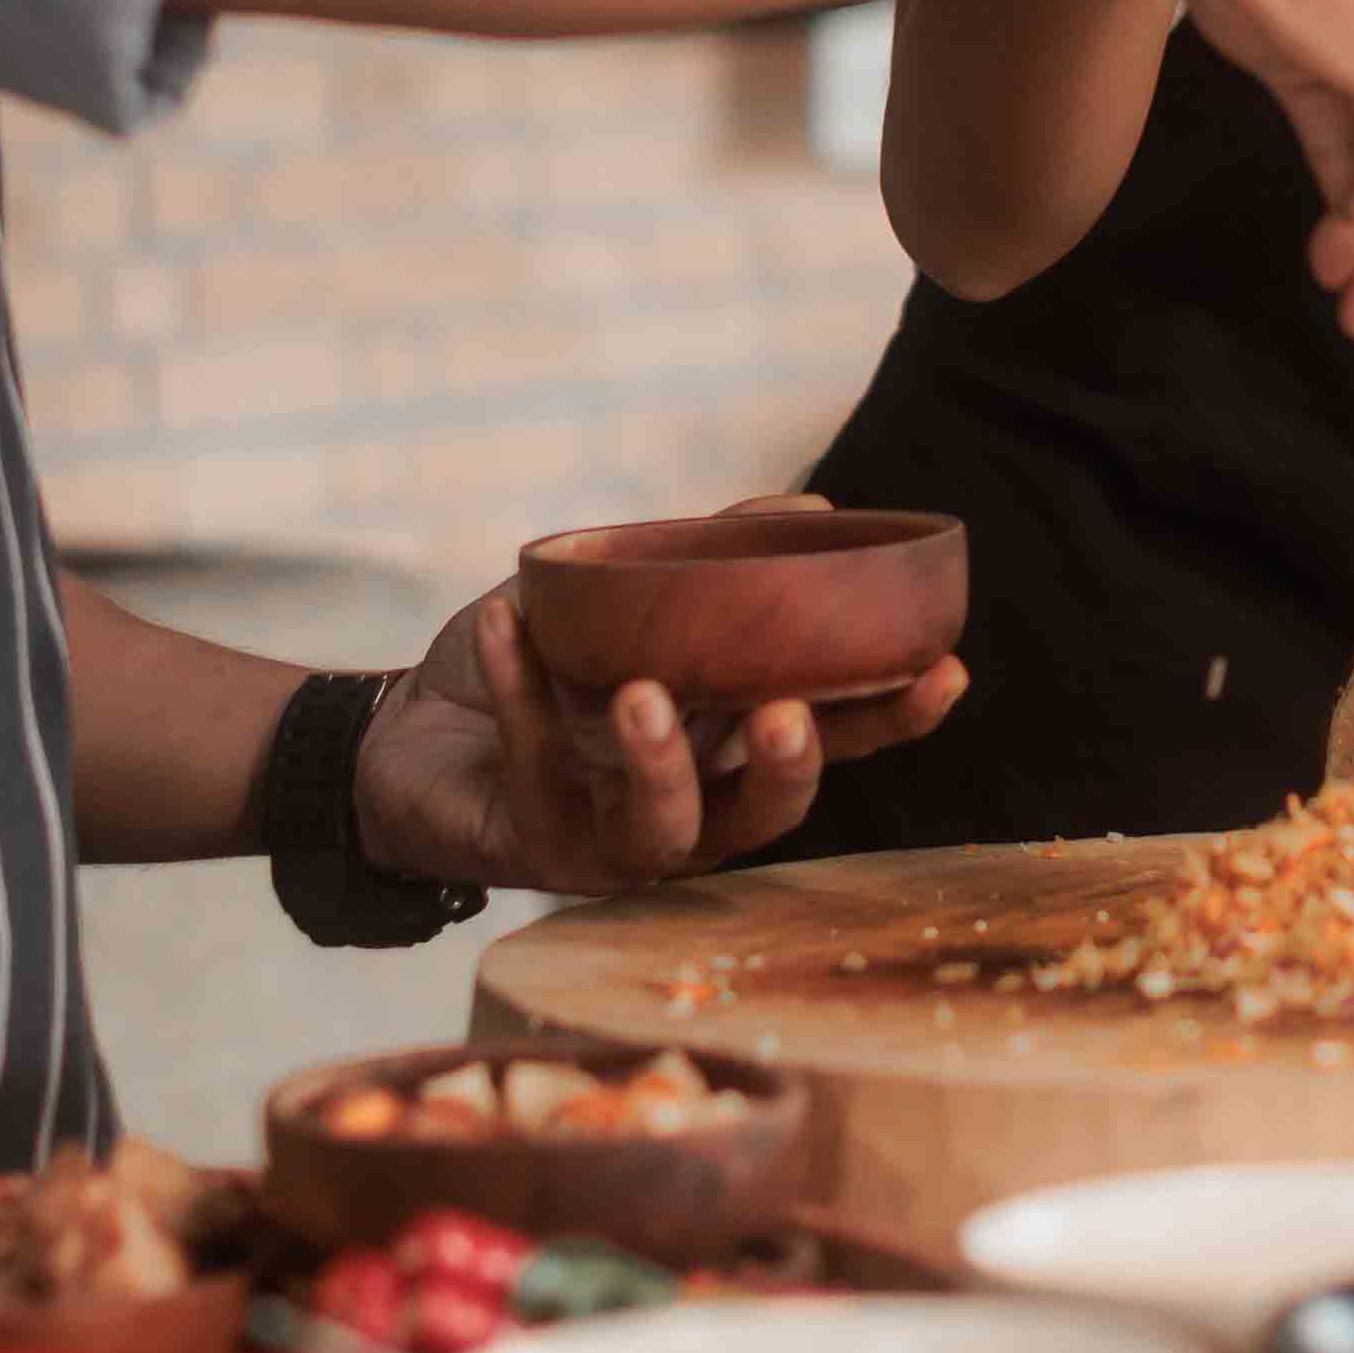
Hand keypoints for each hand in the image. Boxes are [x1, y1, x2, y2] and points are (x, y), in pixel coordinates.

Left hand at [356, 496, 975, 892]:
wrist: (406, 732)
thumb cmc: (537, 670)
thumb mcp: (624, 599)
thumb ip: (709, 559)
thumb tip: (808, 508)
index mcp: (727, 746)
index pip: (832, 739)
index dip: (892, 715)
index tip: (946, 669)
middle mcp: (689, 805)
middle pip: (766, 813)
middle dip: (788, 770)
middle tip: (783, 715)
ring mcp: (613, 838)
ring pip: (663, 831)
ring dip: (659, 765)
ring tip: (639, 695)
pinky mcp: (533, 844)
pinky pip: (536, 766)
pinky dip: (519, 688)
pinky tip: (501, 622)